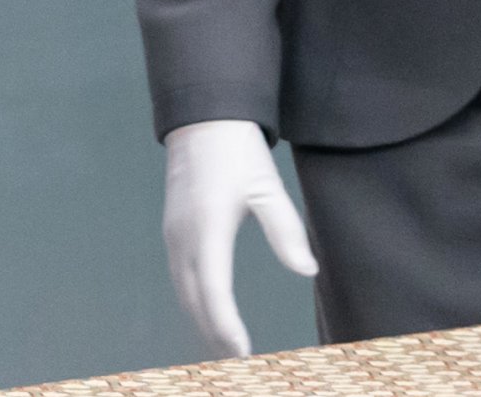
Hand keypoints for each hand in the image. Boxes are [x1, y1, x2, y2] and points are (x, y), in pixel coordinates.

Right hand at [162, 119, 318, 357]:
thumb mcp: (267, 186)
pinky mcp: (172, 230)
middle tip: (238, 362)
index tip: (243, 354)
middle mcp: (183, 239)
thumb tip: (307, 270)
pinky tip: (208, 310)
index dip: (227, 327)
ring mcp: (173, 235)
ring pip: (184, 292)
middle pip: (195, 301)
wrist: (204, 118)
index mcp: (208, 229)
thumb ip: (286, 230)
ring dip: (202, 320)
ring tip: (226, 346)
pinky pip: (180, 277)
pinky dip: (194, 301)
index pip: (214, 293)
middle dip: (214, 334)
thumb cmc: (238, 150)